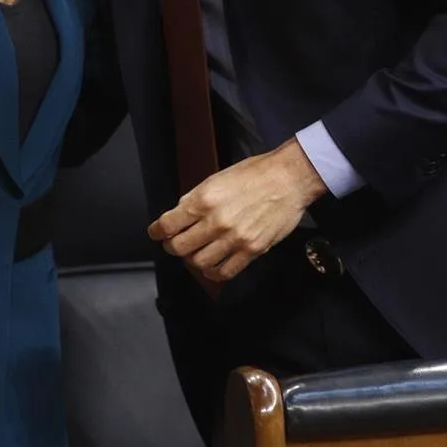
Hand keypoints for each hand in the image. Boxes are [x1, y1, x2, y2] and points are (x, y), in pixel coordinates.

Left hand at [148, 139, 329, 283]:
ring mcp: (234, 239)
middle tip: (175, 243)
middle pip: (179, 248)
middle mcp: (216, 221)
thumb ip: (195, 198)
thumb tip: (179, 214)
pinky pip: (225, 272)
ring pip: (199, 263)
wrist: (289, 178)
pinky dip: (214, 272)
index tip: (156, 233)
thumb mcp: (217, 177)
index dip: (156, 231)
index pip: (168, 225)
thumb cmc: (256, 173)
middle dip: (172, 246)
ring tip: (197, 252)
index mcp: (204, 200)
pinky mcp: (252, 250)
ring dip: (193, 259)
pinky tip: (213, 265)